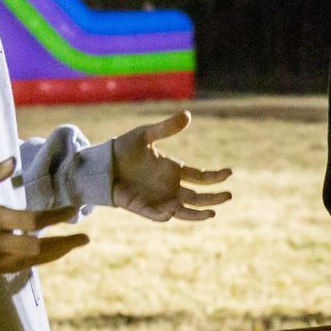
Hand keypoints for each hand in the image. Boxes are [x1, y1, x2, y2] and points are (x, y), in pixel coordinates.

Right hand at [0, 159, 90, 275]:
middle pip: (37, 248)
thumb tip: (14, 160)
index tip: (73, 211)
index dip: (56, 217)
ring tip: (72, 246)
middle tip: (85, 238)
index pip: (32, 221)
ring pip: (29, 262)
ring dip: (53, 255)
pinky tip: (47, 254)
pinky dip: (34, 261)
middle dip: (64, 244)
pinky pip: (15, 269)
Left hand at [112, 111, 233, 220]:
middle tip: (229, 195)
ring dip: (197, 214)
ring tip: (212, 213)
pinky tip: (172, 212)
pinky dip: (164, 215)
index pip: (200, 177)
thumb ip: (166, 128)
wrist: (101, 164)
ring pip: (184, 211)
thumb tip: (188, 115)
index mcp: (174, 170)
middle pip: (198, 197)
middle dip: (214, 198)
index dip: (215, 177)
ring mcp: (158, 199)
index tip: (229, 172)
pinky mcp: (143, 207)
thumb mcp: (146, 135)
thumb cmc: (123, 149)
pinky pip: (157, 215)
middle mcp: (170, 187)